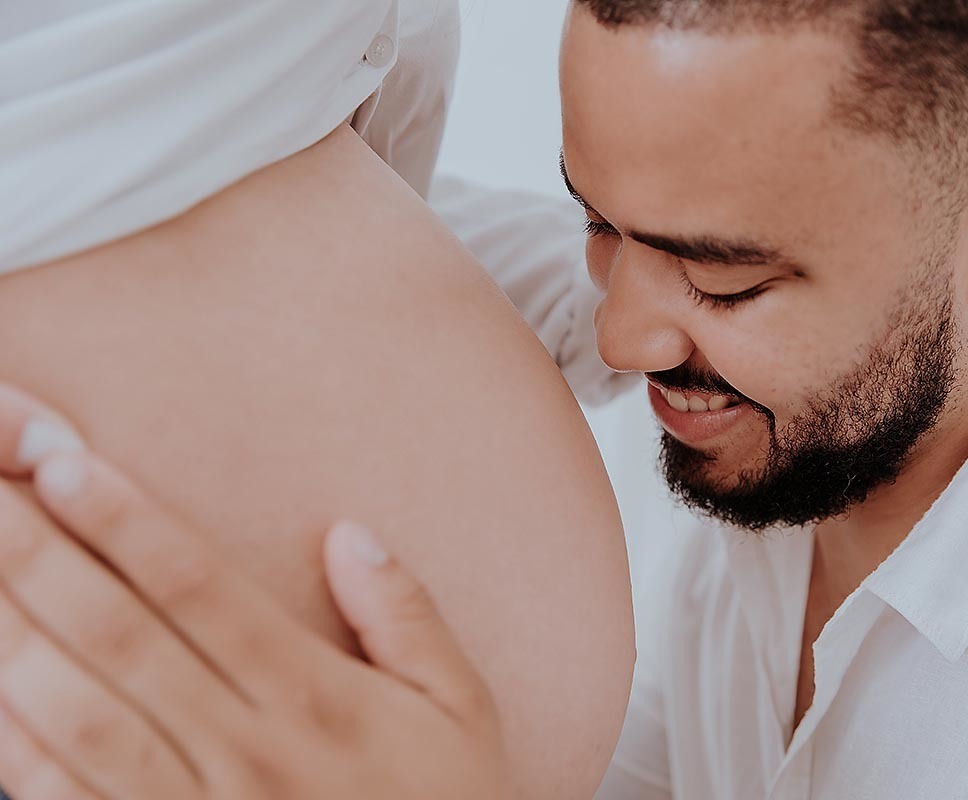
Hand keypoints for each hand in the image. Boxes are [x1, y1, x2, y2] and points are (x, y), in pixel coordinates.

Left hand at [0, 386, 513, 798]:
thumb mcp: (460, 710)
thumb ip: (409, 618)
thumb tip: (349, 535)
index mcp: (315, 696)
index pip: (201, 588)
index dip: (126, 523)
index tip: (63, 465)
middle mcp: (246, 749)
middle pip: (121, 636)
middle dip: (39, 556)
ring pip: (77, 716)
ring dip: (10, 638)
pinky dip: (14, 749)